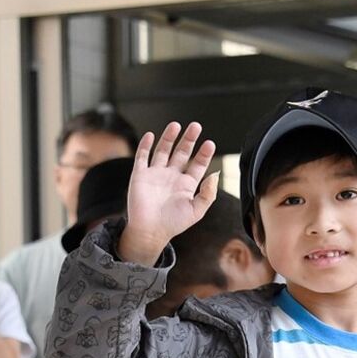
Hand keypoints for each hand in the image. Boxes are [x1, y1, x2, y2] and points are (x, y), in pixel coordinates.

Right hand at [119, 122, 218, 265]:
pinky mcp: (140, 175)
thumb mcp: (196, 211)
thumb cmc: (173, 224)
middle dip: (188, 139)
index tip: (209, 143)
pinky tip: (151, 135)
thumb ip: (208, 193)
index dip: (204, 154)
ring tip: (176, 125)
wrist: (150, 232)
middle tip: (196, 126)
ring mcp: (156, 174)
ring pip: (163, 150)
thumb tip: (215, 175)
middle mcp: (172, 177)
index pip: (198, 165)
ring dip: (169, 138)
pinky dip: (146, 145)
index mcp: (187, 185)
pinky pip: (142, 156)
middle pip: (182, 153)